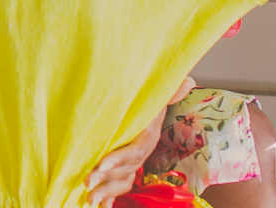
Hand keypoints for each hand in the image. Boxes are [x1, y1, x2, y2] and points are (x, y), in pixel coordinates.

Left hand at [85, 76, 196, 206]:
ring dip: (107, 192)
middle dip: (106, 178)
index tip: (100, 164)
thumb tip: (189, 80)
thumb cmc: (144, 104)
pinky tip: (102, 206)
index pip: (134, 152)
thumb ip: (167, 92)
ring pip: (123, 182)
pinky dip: (111, 198)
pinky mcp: (125, 169)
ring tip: (89, 199)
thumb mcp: (153, 98)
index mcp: (146, 138)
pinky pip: (121, 188)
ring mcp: (134, 164)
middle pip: (126, 170)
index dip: (118, 158)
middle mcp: (141, 153)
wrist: (144, 114)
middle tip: (86, 183)